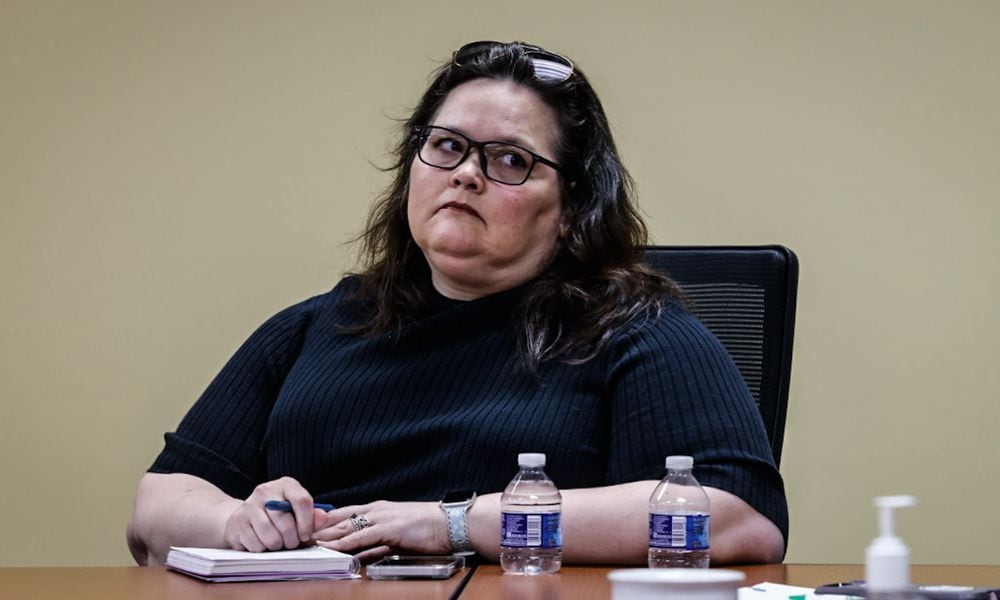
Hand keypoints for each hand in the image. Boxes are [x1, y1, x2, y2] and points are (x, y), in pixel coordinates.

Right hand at [223, 476, 327, 552]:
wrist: (246, 518)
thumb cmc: (278, 516)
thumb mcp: (297, 512)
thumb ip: (313, 516)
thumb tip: (323, 518)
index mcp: (286, 485)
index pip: (302, 501)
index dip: (307, 523)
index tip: (306, 535)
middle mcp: (266, 490)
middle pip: (286, 522)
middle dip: (292, 539)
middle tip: (291, 542)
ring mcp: (249, 505)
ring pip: (270, 536)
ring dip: (277, 546)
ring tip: (277, 543)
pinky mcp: (237, 521)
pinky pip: (256, 544)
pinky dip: (262, 549)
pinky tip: (262, 542)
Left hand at [313, 500, 450, 561]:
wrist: (451, 523)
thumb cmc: (429, 529)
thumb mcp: (398, 536)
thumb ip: (378, 544)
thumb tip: (362, 555)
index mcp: (379, 509)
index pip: (345, 513)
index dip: (325, 521)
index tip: (307, 528)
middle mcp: (377, 510)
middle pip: (340, 518)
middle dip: (318, 527)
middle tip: (298, 533)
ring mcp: (382, 518)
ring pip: (346, 526)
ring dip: (325, 535)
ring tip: (306, 542)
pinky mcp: (389, 529)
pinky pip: (361, 537)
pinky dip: (344, 542)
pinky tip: (331, 547)